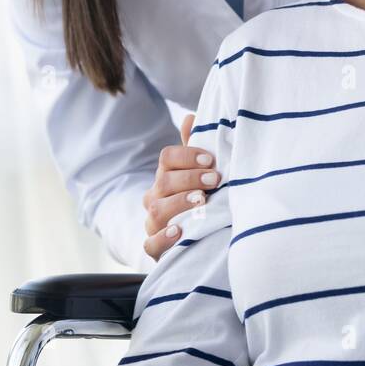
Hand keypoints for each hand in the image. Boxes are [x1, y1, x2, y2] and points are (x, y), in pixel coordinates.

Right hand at [142, 114, 220, 260]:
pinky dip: (163, 238)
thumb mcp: (196, 174)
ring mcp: (153, 223)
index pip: (167, 158)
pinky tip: (180, 231)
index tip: (210, 160)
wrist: (192, 243)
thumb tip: (192, 117)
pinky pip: (150, 244)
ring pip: (156, 210)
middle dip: (190, 178)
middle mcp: (155, 198)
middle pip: (163, 181)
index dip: (187, 156)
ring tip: (202, 200)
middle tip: (214, 179)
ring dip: (180, 203)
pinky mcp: (155, 248)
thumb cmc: (196, 202)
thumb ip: (193, 150)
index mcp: (165, 176)